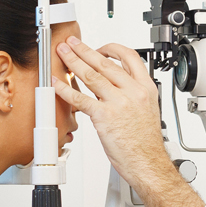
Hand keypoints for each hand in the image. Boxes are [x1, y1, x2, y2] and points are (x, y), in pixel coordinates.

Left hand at [54, 37, 205, 206]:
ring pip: (91, 76)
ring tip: (63, 55)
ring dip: (73, 62)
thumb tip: (113, 86)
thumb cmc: (146, 143)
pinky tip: (57, 83)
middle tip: (72, 44)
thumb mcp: (146, 110)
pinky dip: (66, 89)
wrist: (148, 162)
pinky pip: (80, 98)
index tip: (100, 48)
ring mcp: (118, 103)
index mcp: (146, 88)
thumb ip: (131, 94)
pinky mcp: (104, 116)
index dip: (112, 48)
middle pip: (105, 63)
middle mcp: (133, 92)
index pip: (130, 57)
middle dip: (84, 50)